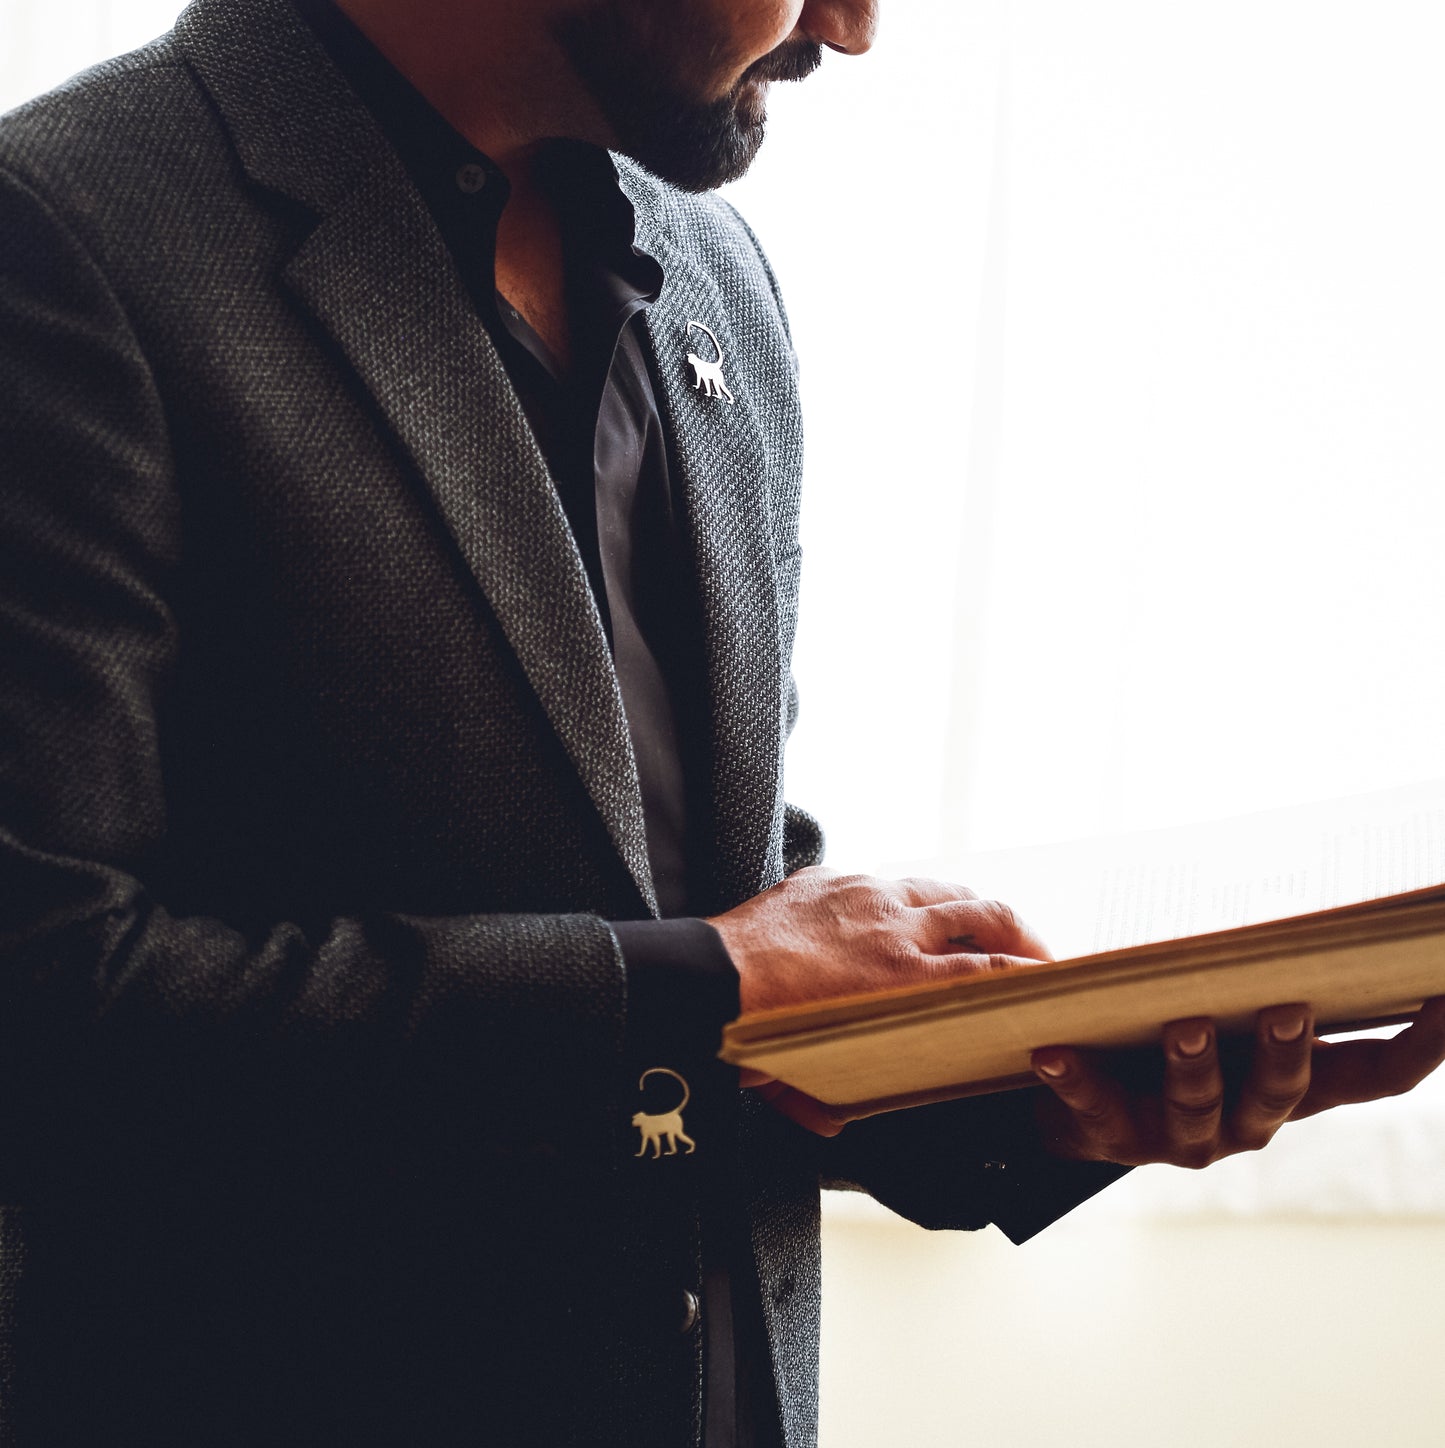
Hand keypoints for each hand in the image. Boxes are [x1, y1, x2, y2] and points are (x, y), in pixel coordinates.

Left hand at [709, 866, 1050, 1135]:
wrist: (704, 978)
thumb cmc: (751, 1030)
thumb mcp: (798, 1077)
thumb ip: (822, 1100)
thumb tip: (830, 1122)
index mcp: (901, 979)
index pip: (989, 970)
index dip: (1030, 974)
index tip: (1051, 982)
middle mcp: (893, 928)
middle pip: (983, 913)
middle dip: (1022, 930)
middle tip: (1038, 950)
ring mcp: (862, 894)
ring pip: (938, 887)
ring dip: (968, 905)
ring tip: (984, 923)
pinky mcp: (828, 880)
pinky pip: (880, 881)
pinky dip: (901, 898)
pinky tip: (899, 913)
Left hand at [1031, 997, 1444, 1167]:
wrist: (1084, 1100)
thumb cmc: (1172, 1036)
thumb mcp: (1230, 1007)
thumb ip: (1267, 976)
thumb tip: (1327, 914)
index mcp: (1290, 1087)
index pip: (1375, 1075)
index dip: (1423, 1044)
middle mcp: (1248, 1122)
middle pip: (1284, 1095)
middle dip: (1288, 1054)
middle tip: (1288, 1008)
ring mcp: (1180, 1137)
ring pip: (1199, 1106)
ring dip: (1194, 1064)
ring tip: (1184, 1024)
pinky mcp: (1110, 1134)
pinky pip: (1092, 1105)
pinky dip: (1074, 1076)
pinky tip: (1052, 1051)